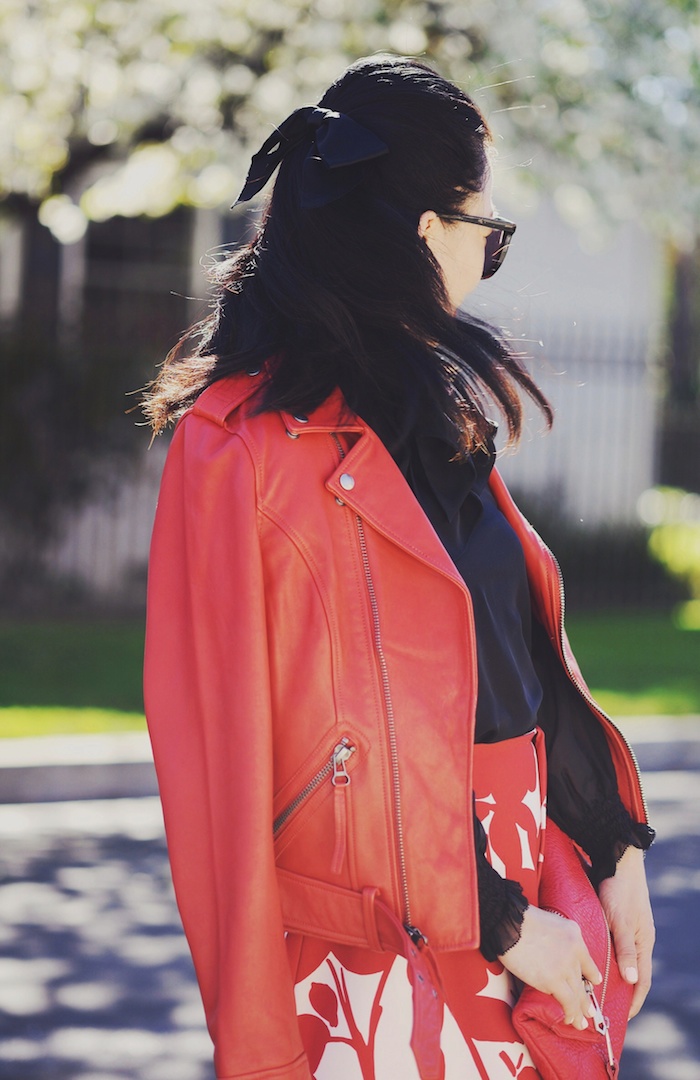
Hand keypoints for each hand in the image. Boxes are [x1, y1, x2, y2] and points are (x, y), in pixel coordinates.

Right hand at [499, 904, 601, 1029]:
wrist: (509, 922)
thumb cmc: (519, 920)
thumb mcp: (550, 923)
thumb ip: (558, 941)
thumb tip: (552, 958)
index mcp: (574, 934)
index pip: (587, 960)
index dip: (590, 975)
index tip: (592, 983)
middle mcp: (574, 951)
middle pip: (583, 980)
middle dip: (586, 998)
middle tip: (589, 1010)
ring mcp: (565, 966)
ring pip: (578, 994)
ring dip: (580, 1010)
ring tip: (581, 1022)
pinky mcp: (553, 980)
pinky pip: (568, 1002)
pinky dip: (571, 1013)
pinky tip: (570, 1020)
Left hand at [598, 845, 654, 1018]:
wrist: (617, 859)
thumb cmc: (619, 889)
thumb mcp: (620, 921)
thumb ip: (625, 950)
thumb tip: (631, 981)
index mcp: (643, 943)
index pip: (641, 981)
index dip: (633, 1001)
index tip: (621, 1018)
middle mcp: (639, 940)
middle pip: (633, 973)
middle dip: (623, 993)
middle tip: (605, 1008)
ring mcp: (630, 930)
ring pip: (624, 960)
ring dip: (615, 976)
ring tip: (598, 991)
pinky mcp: (620, 921)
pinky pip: (616, 947)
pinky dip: (609, 960)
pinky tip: (596, 963)